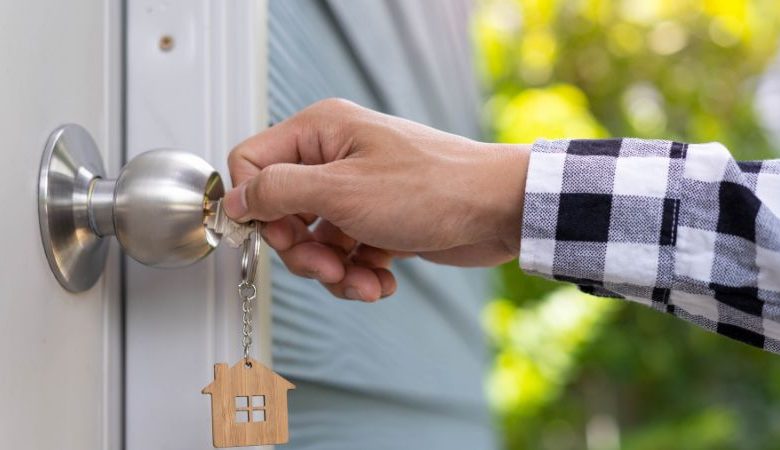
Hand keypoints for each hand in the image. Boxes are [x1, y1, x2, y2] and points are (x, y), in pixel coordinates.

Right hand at [225, 99, 529, 301]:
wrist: (497, 210)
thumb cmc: (432, 187)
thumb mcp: (340, 190)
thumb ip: (277, 191)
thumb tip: (235, 198)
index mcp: (320, 132)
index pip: (252, 163)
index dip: (255, 205)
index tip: (276, 235)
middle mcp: (335, 158)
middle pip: (282, 211)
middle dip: (302, 251)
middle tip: (326, 265)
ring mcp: (357, 191)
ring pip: (314, 241)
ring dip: (334, 271)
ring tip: (363, 280)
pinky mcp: (377, 221)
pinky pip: (346, 254)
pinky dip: (360, 274)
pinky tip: (382, 280)